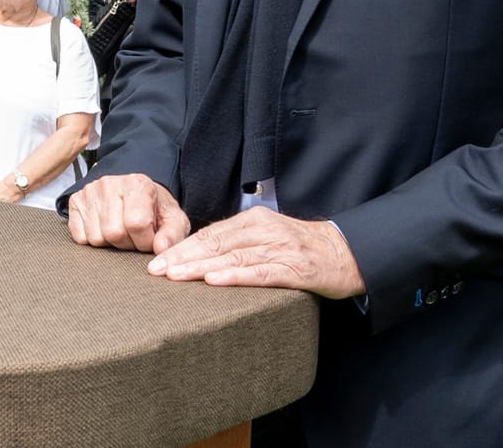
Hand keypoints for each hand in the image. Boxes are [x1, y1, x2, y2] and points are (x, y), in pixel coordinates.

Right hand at [66, 173, 189, 252]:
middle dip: (127, 244)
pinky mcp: (76, 201)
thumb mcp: (173, 220)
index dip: (145, 241)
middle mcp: (110, 183)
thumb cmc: (155, 210)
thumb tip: (160, 249)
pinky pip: (79, 236)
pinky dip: (92, 240)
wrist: (134, 194)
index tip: (149, 239)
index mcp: (138, 184)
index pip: (136, 224)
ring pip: (96, 237)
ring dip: (110, 244)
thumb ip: (173, 235)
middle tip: (133, 236)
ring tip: (120, 231)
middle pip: (114, 233)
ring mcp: (90, 191)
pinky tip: (104, 229)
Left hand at [147, 206, 365, 298]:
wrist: (347, 253)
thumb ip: (238, 241)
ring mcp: (279, 249)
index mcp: (253, 221)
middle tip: (155, 270)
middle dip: (182, 257)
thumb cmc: (301, 247)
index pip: (209, 234)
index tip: (156, 260)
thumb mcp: (267, 236)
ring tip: (175, 276)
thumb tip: (199, 255)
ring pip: (232, 257)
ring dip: (200, 267)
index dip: (181, 247)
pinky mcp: (295, 269)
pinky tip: (214, 281)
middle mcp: (263, 230)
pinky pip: (261, 273)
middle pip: (215, 244)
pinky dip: (235, 277)